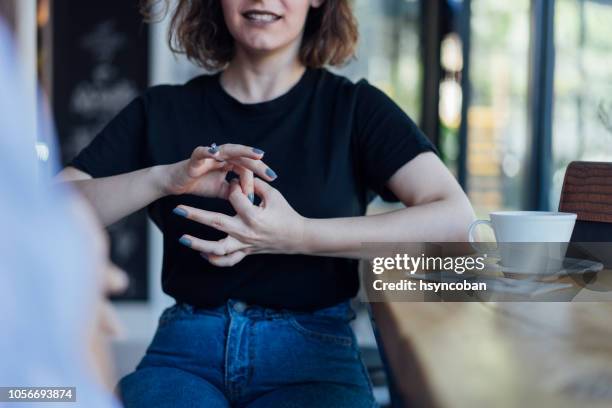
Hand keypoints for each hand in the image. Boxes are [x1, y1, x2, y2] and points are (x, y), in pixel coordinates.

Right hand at [161, 144, 276, 199]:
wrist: (176, 183)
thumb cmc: (198, 184)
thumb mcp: (221, 190)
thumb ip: (235, 191)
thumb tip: (249, 197)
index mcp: (229, 162)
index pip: (248, 166)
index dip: (259, 174)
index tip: (272, 182)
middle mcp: (222, 155)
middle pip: (243, 157)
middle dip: (258, 165)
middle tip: (272, 174)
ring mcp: (209, 154)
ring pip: (229, 150)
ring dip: (244, 152)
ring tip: (258, 155)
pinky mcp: (195, 157)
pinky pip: (203, 152)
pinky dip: (209, 151)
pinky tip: (217, 152)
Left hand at [174, 178, 305, 265]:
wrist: (297, 238)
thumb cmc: (286, 214)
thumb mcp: (274, 195)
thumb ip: (256, 184)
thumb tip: (240, 173)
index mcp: (254, 215)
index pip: (234, 197)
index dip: (233, 186)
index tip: (234, 181)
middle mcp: (246, 231)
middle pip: (215, 222)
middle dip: (194, 215)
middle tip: (177, 209)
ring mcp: (244, 245)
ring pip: (217, 249)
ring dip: (198, 244)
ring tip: (182, 239)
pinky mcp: (245, 253)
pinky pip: (227, 261)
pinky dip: (213, 260)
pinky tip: (202, 253)